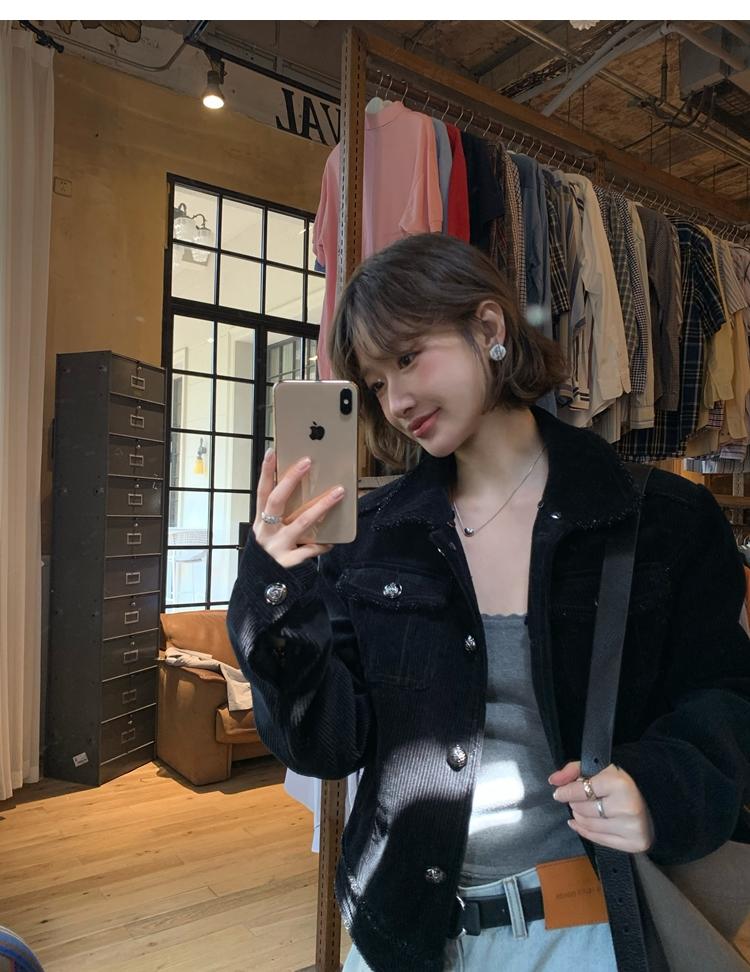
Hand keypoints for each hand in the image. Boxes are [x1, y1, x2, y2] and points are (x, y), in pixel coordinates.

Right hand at [254, 448, 344, 568]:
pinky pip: (311, 550)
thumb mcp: (269, 536)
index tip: (273, 451)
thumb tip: (306, 497)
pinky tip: (332, 541)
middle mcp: (266, 532)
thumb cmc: (269, 557)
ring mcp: (277, 547)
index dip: (266, 471)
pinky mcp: (289, 563)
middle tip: (307, 461)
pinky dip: (323, 544)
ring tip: (338, 492)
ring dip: (321, 505)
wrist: (261, 591)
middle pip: (277, 500)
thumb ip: (281, 520)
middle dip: (292, 479)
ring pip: (301, 521)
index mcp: (260, 522)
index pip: (262, 491)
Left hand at [549, 760, 654, 853]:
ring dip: (579, 817)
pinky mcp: (633, 843)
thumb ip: (573, 770)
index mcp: (619, 783)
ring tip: (582, 809)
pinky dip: (584, 831)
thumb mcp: (599, 769)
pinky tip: (579, 824)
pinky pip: (598, 840)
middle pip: (582, 809)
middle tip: (579, 799)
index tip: (559, 793)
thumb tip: (553, 781)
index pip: (582, 790)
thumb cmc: (620, 784)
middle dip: (575, 803)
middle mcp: (626, 806)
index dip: (566, 792)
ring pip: (588, 825)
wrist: (653, 802)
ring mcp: (630, 827)